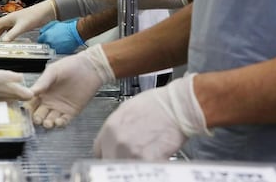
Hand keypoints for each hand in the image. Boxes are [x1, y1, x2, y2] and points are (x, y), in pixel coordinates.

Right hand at [0, 0, 55, 40]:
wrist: (46, 12)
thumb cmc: (35, 15)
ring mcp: (15, 22)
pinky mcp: (20, 25)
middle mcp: (10, 19)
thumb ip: (12, 34)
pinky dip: (5, 36)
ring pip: (2, 29)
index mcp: (8, 18)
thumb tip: (3, 42)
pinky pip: (8, 31)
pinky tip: (6, 40)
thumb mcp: (22, 26)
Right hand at [29, 44, 114, 128]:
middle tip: (37, 119)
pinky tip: (58, 121)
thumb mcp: (53, 71)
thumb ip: (42, 82)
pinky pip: (64, 121)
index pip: (31, 103)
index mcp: (43, 91)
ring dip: (47, 123)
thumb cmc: (71, 66)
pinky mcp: (71, 112)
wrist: (90, 68)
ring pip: (50, 120)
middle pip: (39, 114)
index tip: (26, 112)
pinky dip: (60, 124)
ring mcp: (60, 107)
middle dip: (37, 118)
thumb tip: (30, 91)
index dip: (28, 108)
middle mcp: (49, 101)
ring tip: (47, 122)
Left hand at [37, 19, 84, 53]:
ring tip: (58, 42)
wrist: (76, 33)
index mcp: (46, 36)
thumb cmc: (66, 28)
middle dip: (46, 43)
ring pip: (50, 50)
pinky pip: (56, 52)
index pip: (39, 40)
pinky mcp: (60, 53)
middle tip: (52, 40)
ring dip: (52, 47)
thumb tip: (41, 33)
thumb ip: (45, 29)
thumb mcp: (53, 24)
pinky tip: (61, 45)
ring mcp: (54, 49)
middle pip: (44, 46)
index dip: (42, 39)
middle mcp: (49, 43)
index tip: (43, 39)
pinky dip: (57, 50)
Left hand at [93, 73, 209, 158]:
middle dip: (119, 162)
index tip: (113, 156)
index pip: (98, 151)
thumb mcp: (127, 110)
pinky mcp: (147, 160)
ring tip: (142, 162)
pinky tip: (153, 164)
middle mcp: (116, 141)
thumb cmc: (157, 105)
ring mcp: (130, 152)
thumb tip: (115, 139)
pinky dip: (148, 169)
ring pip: (125, 169)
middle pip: (110, 162)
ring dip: (132, 166)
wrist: (176, 106)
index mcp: (110, 128)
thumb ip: (117, 128)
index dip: (108, 155)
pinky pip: (142, 171)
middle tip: (130, 159)